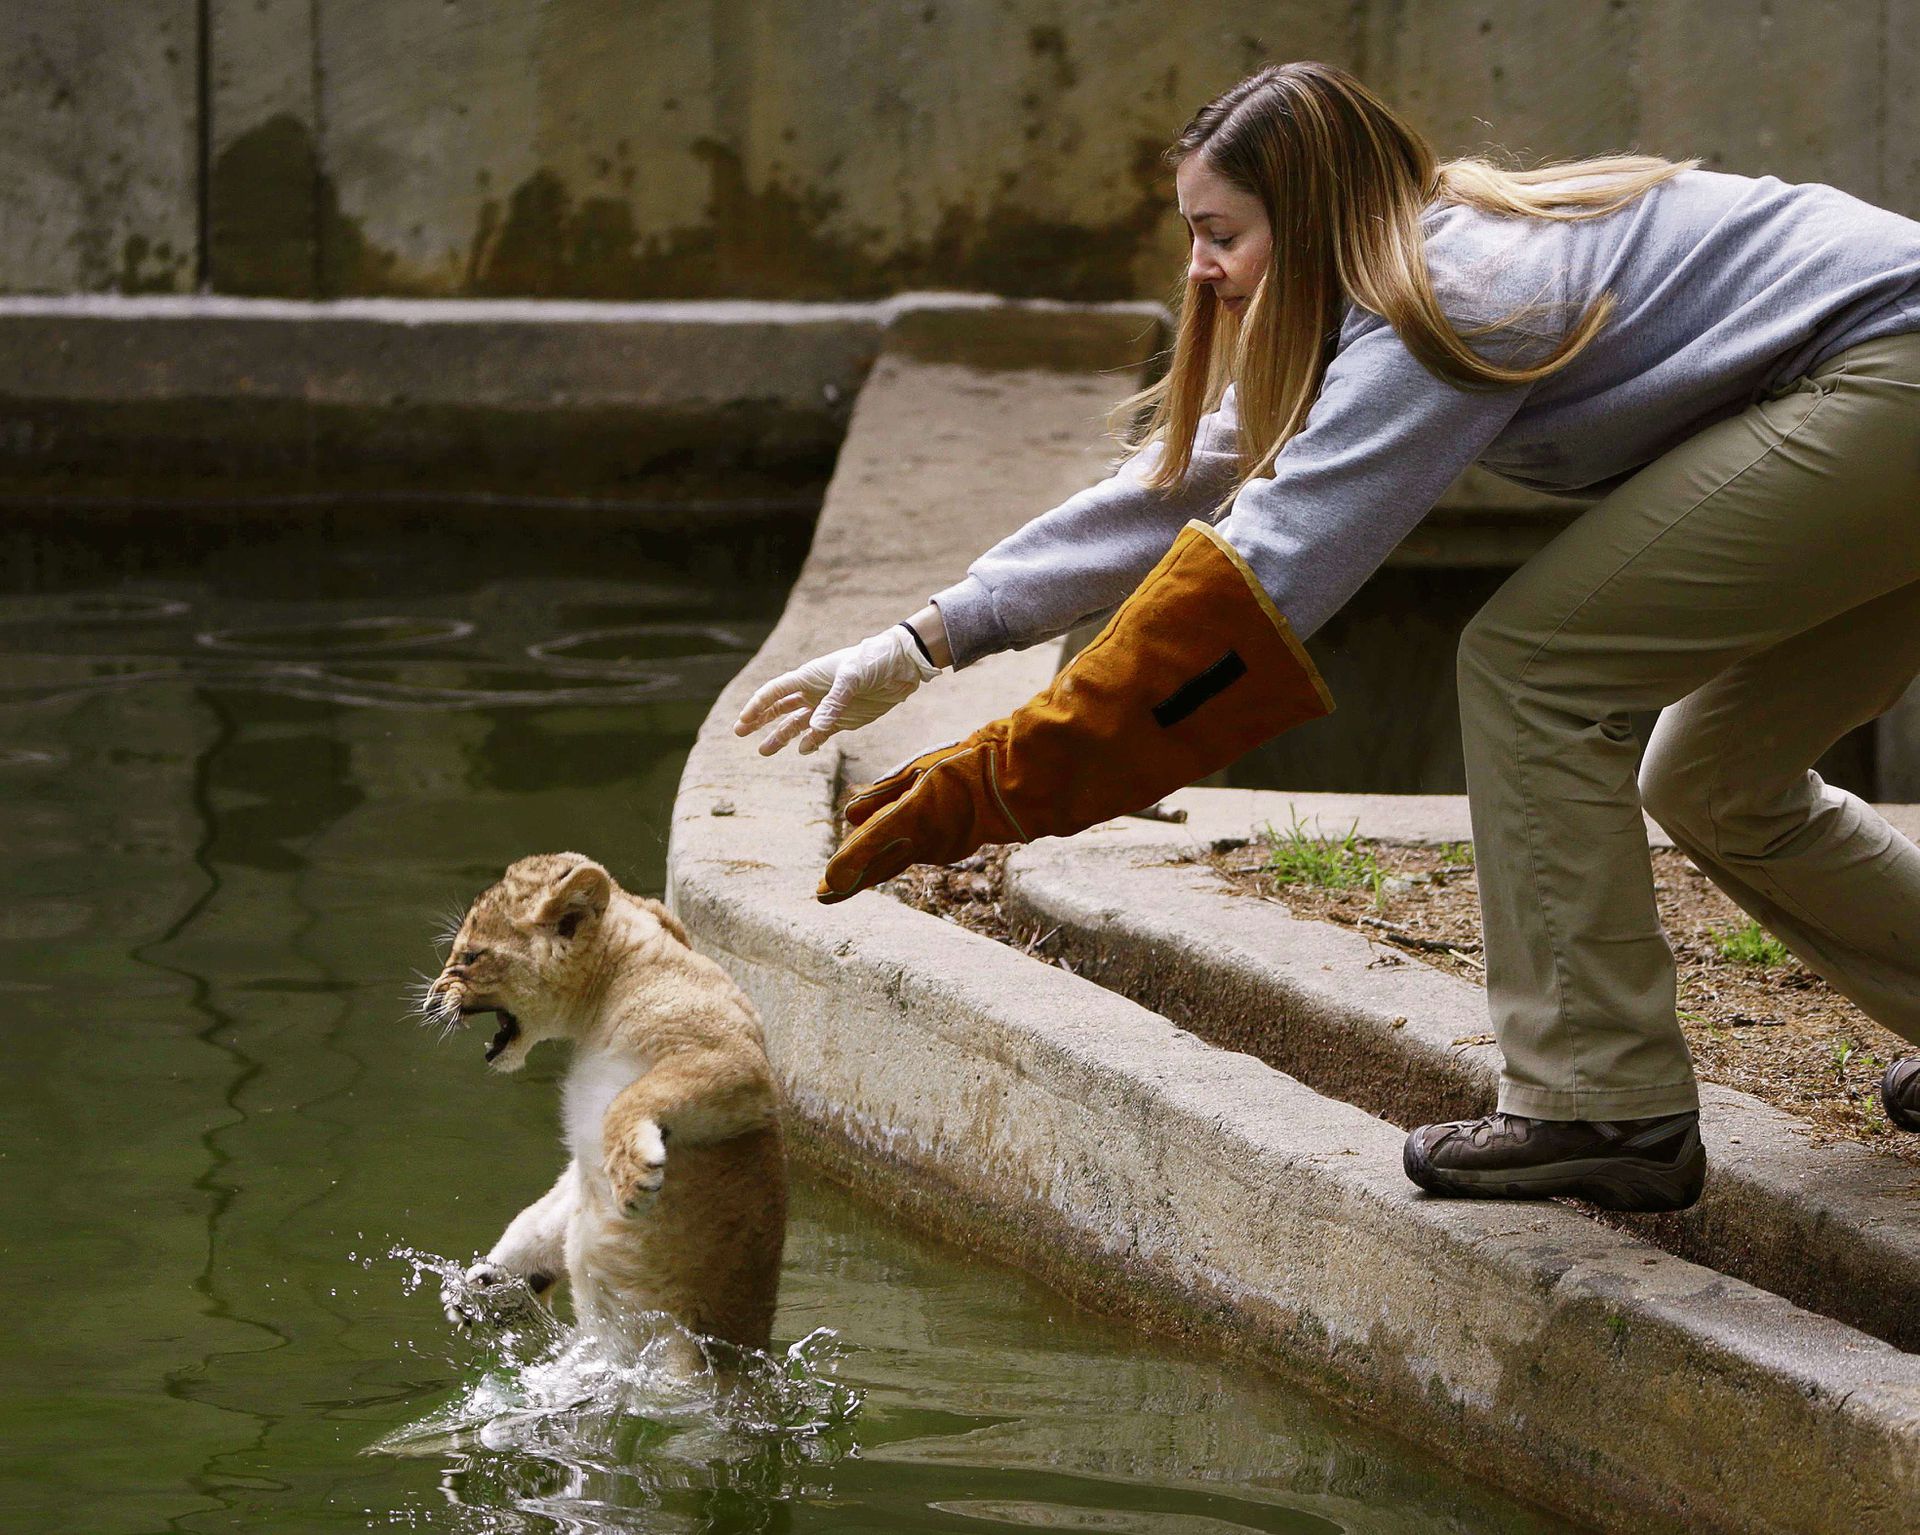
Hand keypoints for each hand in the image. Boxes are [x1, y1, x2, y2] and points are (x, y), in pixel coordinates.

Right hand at [734, 623, 939, 756]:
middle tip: (740, 733)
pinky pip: (820, 734)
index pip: (774, 692)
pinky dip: (810, 743)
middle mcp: (813, 692)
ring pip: (796, 724)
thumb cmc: (873, 661)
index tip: (742, 721)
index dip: (756, 705)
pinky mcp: (844, 720)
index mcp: (809, 677)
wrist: (901, 666)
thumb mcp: (852, 678)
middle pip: (778, 708)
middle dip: (758, 719)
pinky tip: (801, 750)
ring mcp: (827, 707)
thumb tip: (812, 731)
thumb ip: (832, 703)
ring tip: (763, 751)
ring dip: (780, 736)